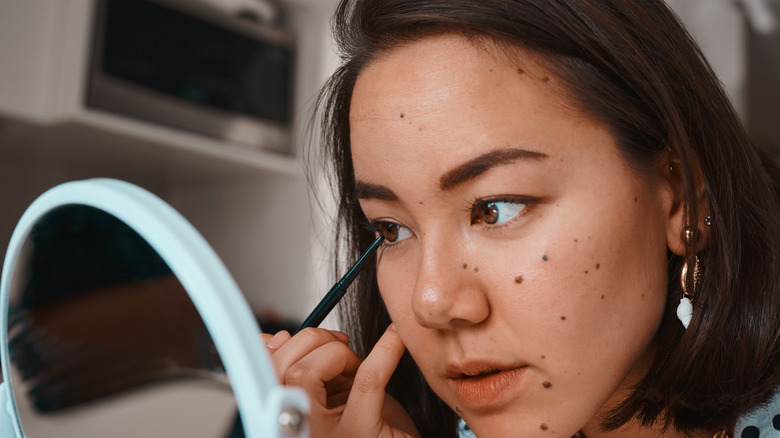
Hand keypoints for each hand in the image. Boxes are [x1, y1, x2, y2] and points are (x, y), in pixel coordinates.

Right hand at [261, 325, 419, 437]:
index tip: (290, 338)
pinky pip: (367, 380)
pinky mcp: (360, 433)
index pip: (266, 376)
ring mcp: (327, 435)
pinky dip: (385, 350)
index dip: (275, 349)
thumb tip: (274, 340)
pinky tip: (396, 337)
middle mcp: (301, 430)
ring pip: (306, 374)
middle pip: (283, 370)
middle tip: (338, 345)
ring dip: (336, 351)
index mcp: (291, 420)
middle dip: (311, 341)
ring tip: (355, 361)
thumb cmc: (372, 428)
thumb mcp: (334, 397)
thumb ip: (309, 371)